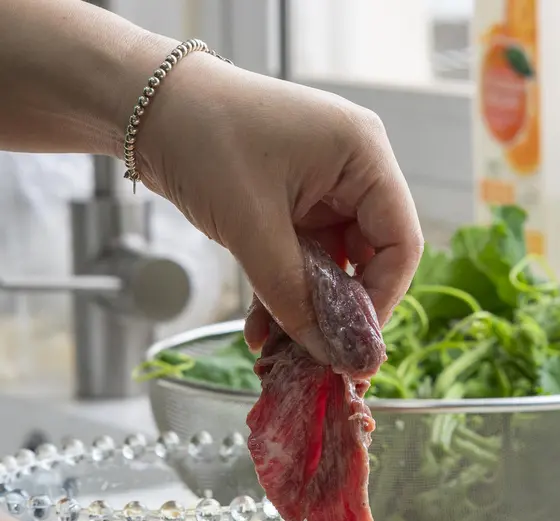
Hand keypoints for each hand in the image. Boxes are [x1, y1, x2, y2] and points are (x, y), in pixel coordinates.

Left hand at [136, 55, 422, 361]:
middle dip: (341, 313)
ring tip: (281, 353)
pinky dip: (283, 294)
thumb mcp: (251, 227)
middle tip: (319, 359)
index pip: (400, 243)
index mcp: (363, 156)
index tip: (352, 348)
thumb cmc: (203, 140)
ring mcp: (321, 188)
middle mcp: (352, 170)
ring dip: (306, 311)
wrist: (145, 107)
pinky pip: (300, 260)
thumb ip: (293, 296)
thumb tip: (329, 354)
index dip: (381, 302)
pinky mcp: (290, 204)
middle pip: (369, 260)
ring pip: (331, 268)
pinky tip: (260, 330)